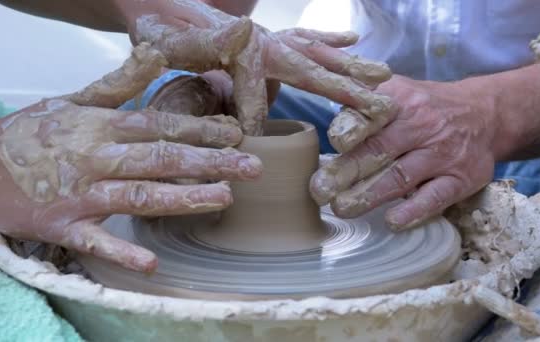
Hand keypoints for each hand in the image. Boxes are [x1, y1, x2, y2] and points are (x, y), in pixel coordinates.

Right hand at [0, 44, 261, 271]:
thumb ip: (119, 82)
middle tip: (252, 167)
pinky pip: (95, 241)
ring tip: (223, 199)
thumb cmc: (29, 133)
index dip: (200, 128)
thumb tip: (155, 52)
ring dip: (181, 198)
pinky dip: (122, 252)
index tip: (238, 132)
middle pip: (160, 158)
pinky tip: (153, 263)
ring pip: (138, 196)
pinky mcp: (62, 227)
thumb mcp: (73, 100)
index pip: (159, 124)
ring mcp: (80, 194)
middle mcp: (96, 158)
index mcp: (101, 125)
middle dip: (209, 162)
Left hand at [115, 0, 393, 134]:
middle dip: (348, 88)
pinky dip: (329, 40)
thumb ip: (204, 44)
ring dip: (350, 67)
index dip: (257, 111)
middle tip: (383, 107)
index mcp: (242, 48)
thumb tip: (246, 39)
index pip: (261, 85)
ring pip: (319, 54)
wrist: (155, 1)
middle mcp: (265, 41)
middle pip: (314, 66)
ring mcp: (269, 38)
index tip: (254, 136)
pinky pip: (306, 40)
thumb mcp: (166, 39)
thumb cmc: (155, 24)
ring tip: (383, 75)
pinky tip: (350, 39)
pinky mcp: (267, 38)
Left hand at [310, 75, 496, 229]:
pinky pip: (436, 196)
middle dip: (347, 171)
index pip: (373, 113)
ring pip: (402, 175)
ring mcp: (443, 153)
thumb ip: (361, 96)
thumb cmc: (425, 106)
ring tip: (342, 208)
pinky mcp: (461, 178)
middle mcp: (422, 124)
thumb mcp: (397, 89)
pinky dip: (414, 210)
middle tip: (319, 190)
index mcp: (401, 100)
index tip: (335, 142)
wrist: (485, 113)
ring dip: (370, 194)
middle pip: (380, 149)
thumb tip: (322, 101)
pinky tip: (392, 221)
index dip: (353, 127)